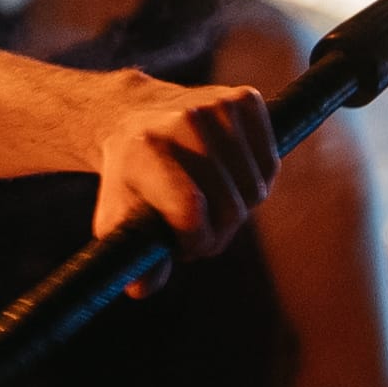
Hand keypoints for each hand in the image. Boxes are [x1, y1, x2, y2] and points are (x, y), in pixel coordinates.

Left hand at [86, 78, 278, 258]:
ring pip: (256, 189)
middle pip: (230, 207)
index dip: (196, 240)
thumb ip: (132, 258)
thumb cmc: (129, 178)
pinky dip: (256, 179)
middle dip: (217, 231)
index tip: (185, 243)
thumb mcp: (117, 219)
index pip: (191, 211)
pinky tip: (228, 174)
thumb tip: (141, 288)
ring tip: (210, 201)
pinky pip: (271, 163)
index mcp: (146, 151)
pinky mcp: (245, 98)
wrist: (134, 115)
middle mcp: (183, 122)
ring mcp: (218, 106)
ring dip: (238, 208)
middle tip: (197, 227)